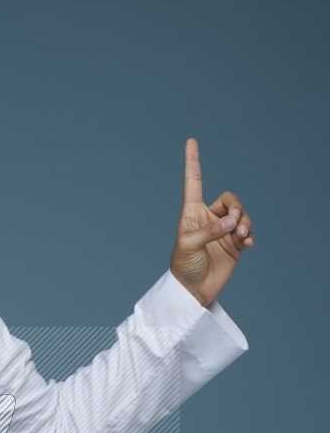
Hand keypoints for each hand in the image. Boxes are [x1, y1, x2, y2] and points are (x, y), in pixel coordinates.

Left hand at [169, 137, 254, 307]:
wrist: (193, 291)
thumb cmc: (183, 266)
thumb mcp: (188, 246)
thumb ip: (209, 231)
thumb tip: (231, 222)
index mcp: (191, 213)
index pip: (193, 182)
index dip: (192, 162)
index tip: (191, 141)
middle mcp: (208, 219)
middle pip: (229, 199)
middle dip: (236, 207)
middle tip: (234, 223)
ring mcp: (222, 231)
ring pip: (241, 215)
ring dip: (244, 223)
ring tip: (241, 237)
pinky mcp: (234, 245)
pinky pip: (248, 232)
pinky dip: (250, 236)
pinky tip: (247, 244)